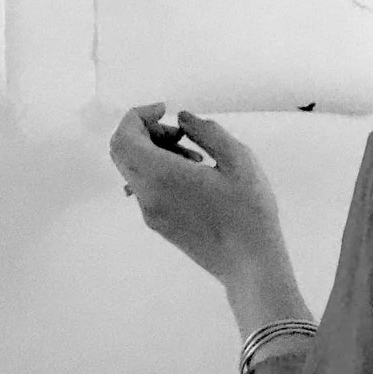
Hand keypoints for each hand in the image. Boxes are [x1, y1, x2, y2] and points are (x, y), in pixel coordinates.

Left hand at [108, 104, 286, 287]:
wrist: (249, 264)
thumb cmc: (249, 211)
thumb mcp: (238, 160)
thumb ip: (207, 132)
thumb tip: (182, 120)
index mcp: (163, 177)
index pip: (124, 139)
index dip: (138, 116)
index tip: (165, 110)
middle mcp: (148, 195)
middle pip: (122, 152)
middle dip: (146, 132)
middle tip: (182, 133)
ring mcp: (150, 213)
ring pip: (134, 170)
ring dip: (155, 151)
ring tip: (196, 155)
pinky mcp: (159, 224)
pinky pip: (145, 187)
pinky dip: (159, 170)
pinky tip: (195, 176)